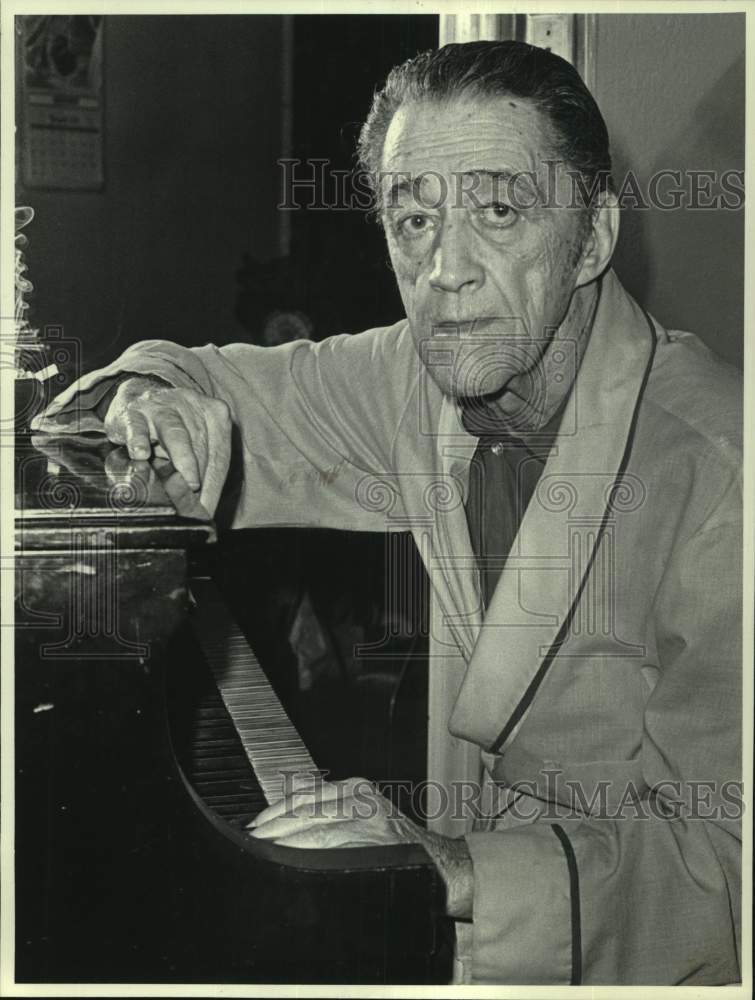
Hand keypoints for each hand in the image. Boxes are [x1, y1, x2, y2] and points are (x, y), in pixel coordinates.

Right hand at [104, 377, 231, 516]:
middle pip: (200, 444)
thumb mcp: (193, 442)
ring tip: (187, 482)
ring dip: (183, 459)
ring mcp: (162, 406)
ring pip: (175, 433)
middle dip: (199, 477)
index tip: (207, 508)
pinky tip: (141, 454)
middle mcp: (192, 404)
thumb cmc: (171, 428)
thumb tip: (203, 511)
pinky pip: (137, 427)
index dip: (215, 483)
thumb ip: (203, 470)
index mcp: (214, 413)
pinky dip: (139, 441)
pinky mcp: (133, 411)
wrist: (137, 396)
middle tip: (194, 505)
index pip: (220, 453)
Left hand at [248, 774, 473, 917]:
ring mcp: (369, 819)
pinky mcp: (375, 842)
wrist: (439, 868)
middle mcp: (362, 798)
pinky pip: (331, 847)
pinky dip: (307, 854)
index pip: (304, 794)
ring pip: (314, 828)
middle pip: (304, 809)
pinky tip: (291, 862)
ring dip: (284, 844)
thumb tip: (288, 810)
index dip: (275, 811)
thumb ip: (331, 807)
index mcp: (356, 788)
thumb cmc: (398, 847)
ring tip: (264, 854)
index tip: (255, 826)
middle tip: (252, 843)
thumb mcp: (365, 813)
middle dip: (273, 828)